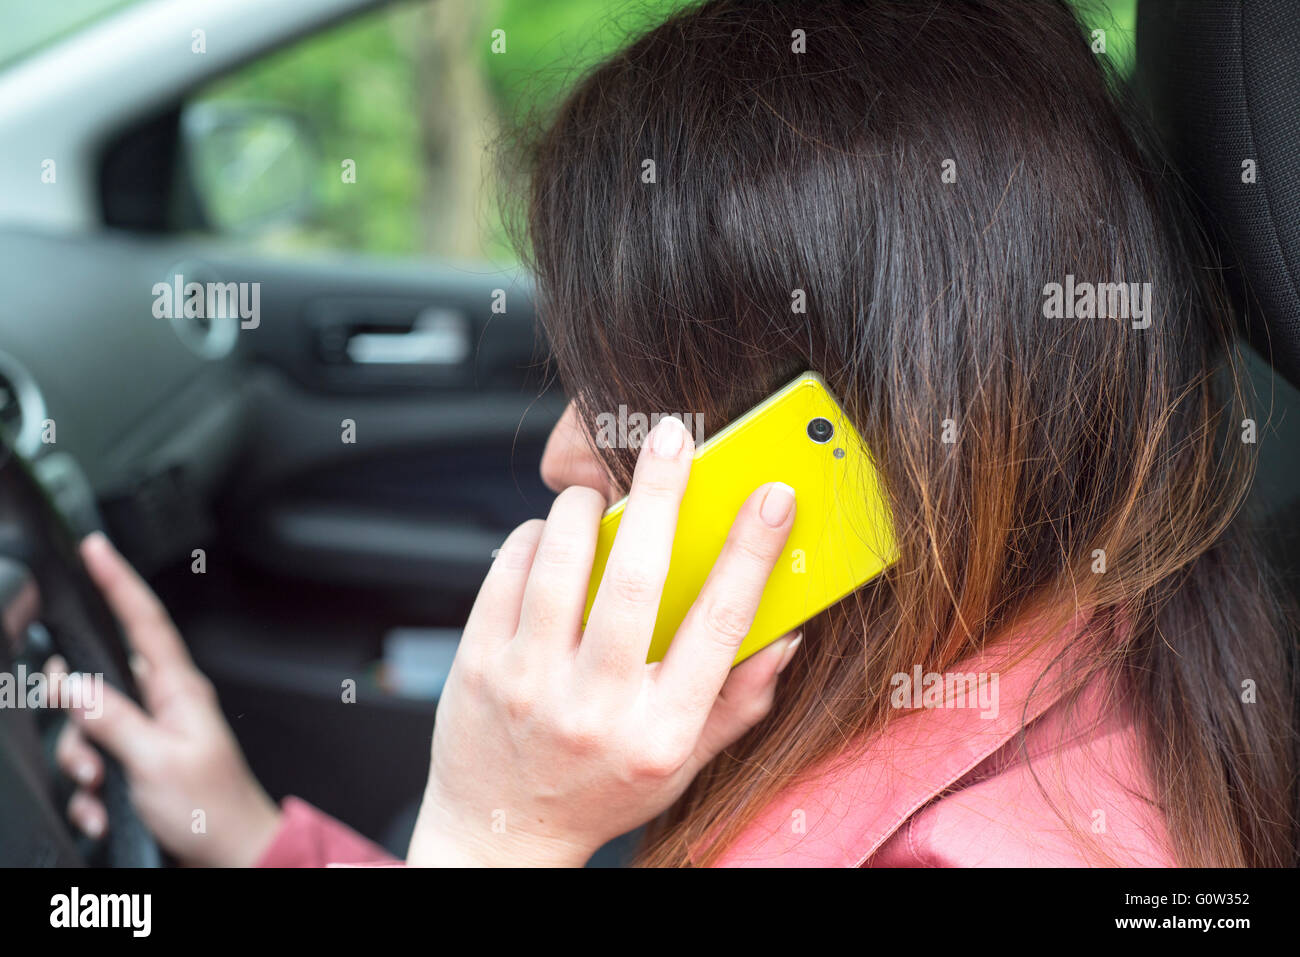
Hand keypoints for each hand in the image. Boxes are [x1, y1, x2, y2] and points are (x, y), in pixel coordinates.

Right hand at [46, 532, 281, 866]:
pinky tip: (101, 810)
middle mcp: (164, 704)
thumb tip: (75, 685)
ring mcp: (150, 734)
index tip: (95, 547)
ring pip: (86, 726)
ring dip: (81, 763)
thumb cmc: (214, 811)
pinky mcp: (138, 763)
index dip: (119, 581)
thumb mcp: (158, 762)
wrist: (231, 857)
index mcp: (179, 690)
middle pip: (97, 680)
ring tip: (100, 790)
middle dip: (76, 718)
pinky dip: (89, 791)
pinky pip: (93, 762)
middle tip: (89, 757)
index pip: (145, 621)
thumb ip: (114, 720)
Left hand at [407, 415, 799, 866]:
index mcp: (661, 731)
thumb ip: (739, 700)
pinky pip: (507, 571)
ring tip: (598, 498)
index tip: (773, 497)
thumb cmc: (603, 788)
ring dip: (585, 509)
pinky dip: (534, 538)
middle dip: (662, 495)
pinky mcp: (478, 665)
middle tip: (673, 439)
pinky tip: (551, 541)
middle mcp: (596, 708)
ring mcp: (528, 686)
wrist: (503, 832)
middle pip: (637, 581)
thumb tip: (786, 632)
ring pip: (561, 562)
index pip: (720, 628)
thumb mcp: (685, 763)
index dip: (752, 553)